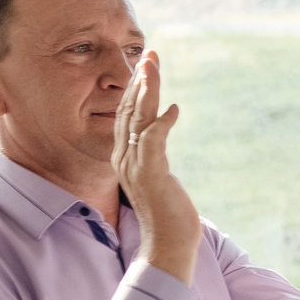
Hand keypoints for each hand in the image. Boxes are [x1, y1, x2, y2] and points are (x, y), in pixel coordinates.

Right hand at [114, 51, 199, 284]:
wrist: (168, 245)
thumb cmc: (168, 213)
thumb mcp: (158, 177)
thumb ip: (154, 156)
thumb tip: (158, 135)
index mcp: (125, 157)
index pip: (126, 115)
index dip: (134, 89)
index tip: (145, 66)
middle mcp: (125, 158)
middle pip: (128, 110)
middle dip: (140, 80)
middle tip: (150, 54)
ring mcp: (135, 166)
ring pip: (138, 120)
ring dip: (147, 91)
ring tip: (154, 66)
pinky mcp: (150, 175)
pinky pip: (154, 142)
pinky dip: (163, 123)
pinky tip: (175, 109)